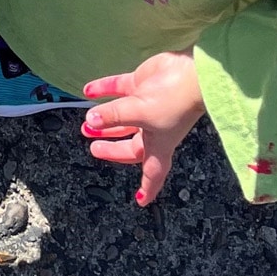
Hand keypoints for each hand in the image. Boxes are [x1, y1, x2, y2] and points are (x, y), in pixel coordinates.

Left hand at [82, 50, 204, 204]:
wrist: (190, 75)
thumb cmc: (171, 103)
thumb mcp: (139, 114)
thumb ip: (112, 116)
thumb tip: (90, 121)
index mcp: (158, 145)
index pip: (153, 173)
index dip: (148, 188)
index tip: (141, 200)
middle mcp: (153, 128)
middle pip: (132, 145)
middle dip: (113, 148)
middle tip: (93, 147)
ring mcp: (146, 105)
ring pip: (122, 117)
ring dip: (104, 120)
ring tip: (86, 123)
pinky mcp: (142, 84)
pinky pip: (117, 88)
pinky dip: (102, 89)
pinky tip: (87, 90)